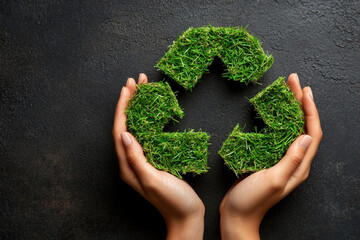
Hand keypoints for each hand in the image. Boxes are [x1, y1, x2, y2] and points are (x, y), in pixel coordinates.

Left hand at [112, 73, 204, 239]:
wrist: (187, 215)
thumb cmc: (172, 201)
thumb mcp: (153, 180)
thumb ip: (137, 158)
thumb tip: (125, 134)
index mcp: (128, 166)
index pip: (121, 131)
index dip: (123, 109)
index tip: (127, 89)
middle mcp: (132, 161)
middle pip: (127, 125)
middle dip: (129, 102)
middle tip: (135, 81)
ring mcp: (143, 160)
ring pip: (138, 128)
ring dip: (139, 108)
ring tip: (142, 89)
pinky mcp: (155, 160)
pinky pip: (149, 135)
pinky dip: (150, 119)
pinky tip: (154, 111)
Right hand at [219, 73, 322, 239]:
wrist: (236, 216)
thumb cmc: (253, 201)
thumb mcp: (273, 179)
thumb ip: (291, 159)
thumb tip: (306, 136)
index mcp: (300, 166)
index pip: (312, 132)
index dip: (310, 110)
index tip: (304, 90)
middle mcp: (296, 162)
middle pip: (304, 126)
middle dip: (301, 102)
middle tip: (294, 81)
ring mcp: (283, 160)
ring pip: (292, 128)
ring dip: (291, 108)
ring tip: (287, 90)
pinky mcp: (271, 160)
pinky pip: (280, 135)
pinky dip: (279, 119)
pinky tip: (274, 111)